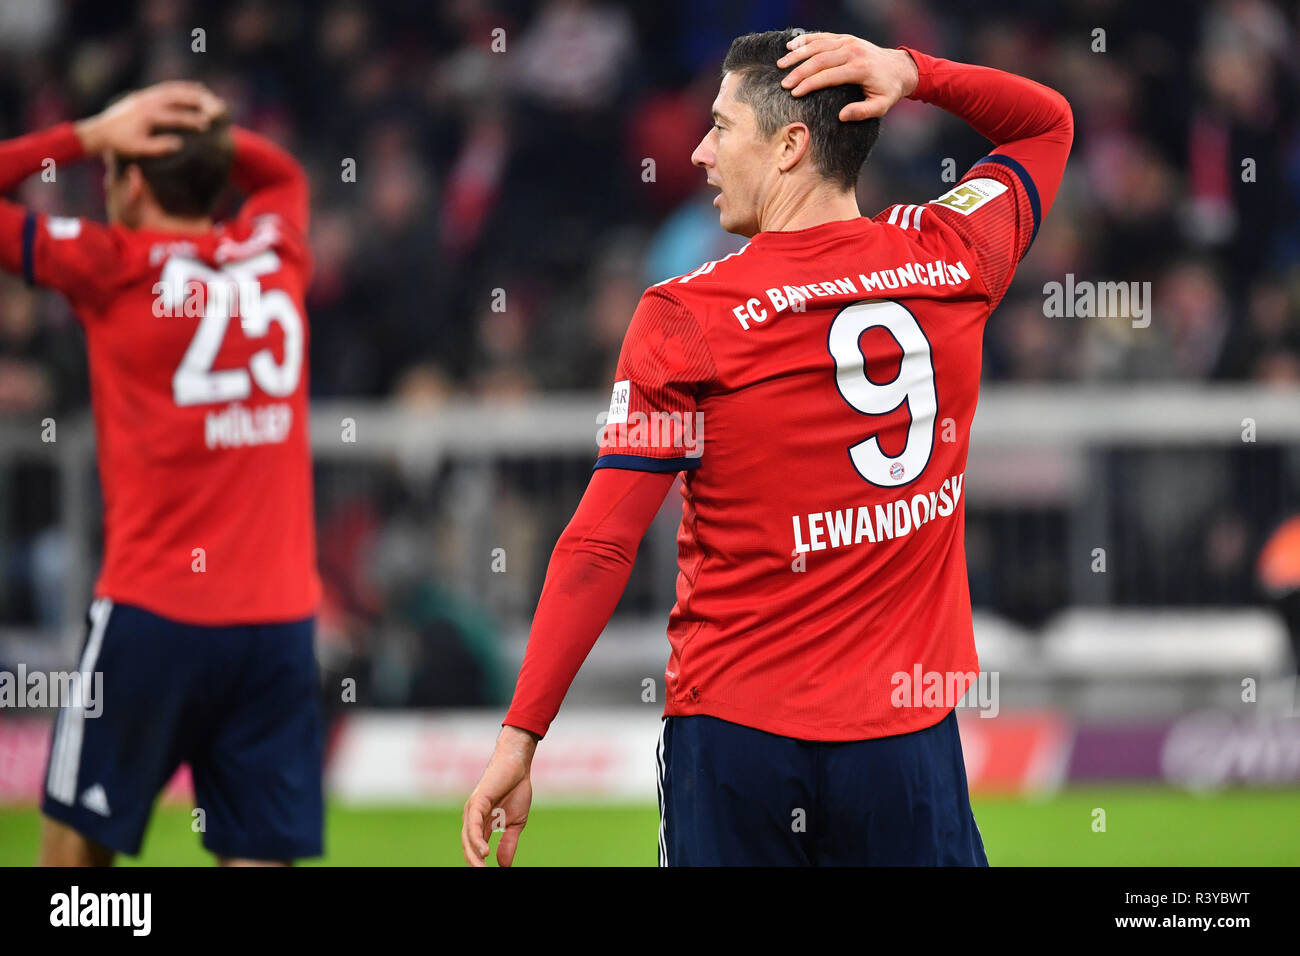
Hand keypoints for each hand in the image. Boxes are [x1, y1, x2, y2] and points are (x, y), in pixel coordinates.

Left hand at [75, 81, 226, 156]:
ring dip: (190, 91)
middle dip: (197, 101)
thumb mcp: (138, 149)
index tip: (207, 125)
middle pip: (177, 97)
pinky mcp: (143, 95)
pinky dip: (180, 87)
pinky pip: (165, 88)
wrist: (100, 131)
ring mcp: (145, 96)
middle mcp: (147, 102)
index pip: (176, 116)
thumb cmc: (120, 144)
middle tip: (214, 107)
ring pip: (172, 89)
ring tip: (207, 94)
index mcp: (148, 116)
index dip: (192, 120)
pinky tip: (190, 89)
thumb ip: (159, 147)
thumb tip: (179, 144)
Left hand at [461, 725, 537, 866]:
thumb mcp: (516, 823)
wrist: (518, 765)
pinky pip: (473, 825)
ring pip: (469, 839)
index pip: (477, 850)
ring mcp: (473, 810)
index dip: (481, 864)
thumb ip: (508, 843)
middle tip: (484, 876)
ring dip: (474, 856)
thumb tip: (504, 866)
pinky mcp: (477, 802)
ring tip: (482, 870)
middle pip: (469, 848)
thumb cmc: (516, 789)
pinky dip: (477, 840)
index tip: (490, 875)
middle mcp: (473, 819)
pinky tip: (484, 852)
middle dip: (475, 864)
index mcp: (482, 825)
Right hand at [777, 33, 918, 120]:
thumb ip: (862, 112)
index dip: (809, 85)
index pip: (828, 76)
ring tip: (781, 64)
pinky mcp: (845, 38)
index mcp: (859, 69)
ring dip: (798, 54)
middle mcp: (852, 51)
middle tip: (783, 83)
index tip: (794, 94)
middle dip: (799, 72)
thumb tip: (842, 116)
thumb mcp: (881, 106)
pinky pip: (823, 37)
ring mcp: (848, 42)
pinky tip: (791, 45)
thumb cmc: (888, 90)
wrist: (899, 68)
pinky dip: (806, 40)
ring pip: (818, 45)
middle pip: (819, 60)